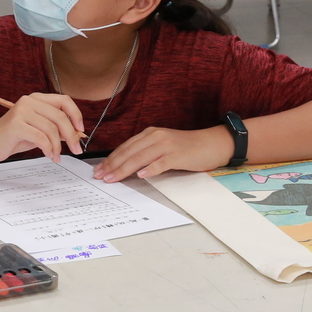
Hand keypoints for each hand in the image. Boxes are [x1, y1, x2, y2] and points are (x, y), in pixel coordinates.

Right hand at [0, 93, 86, 162]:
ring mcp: (21, 112)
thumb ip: (56, 129)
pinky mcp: (15, 125)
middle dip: (71, 135)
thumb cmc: (14, 137)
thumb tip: (78, 134)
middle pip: (60, 116)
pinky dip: (48, 148)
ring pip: (51, 129)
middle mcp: (29, 101)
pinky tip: (48, 155)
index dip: (76, 115)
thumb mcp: (39, 131)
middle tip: (76, 149)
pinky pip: (40, 137)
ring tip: (56, 156)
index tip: (81, 130)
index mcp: (36, 99)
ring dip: (57, 146)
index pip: (64, 100)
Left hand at [95, 125, 234, 181]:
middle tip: (100, 176)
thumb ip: (146, 152)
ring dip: (124, 169)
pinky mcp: (177, 155)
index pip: (125, 147)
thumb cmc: (186, 147)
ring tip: (112, 178)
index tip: (99, 169)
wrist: (211, 144)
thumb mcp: (163, 145)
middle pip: (129, 152)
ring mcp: (167, 145)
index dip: (111, 158)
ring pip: (140, 157)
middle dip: (112, 165)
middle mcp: (156, 137)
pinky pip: (160, 163)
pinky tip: (140, 175)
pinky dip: (149, 169)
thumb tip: (127, 165)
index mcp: (150, 134)